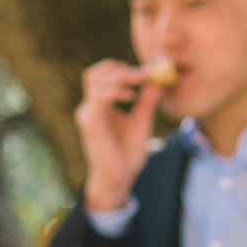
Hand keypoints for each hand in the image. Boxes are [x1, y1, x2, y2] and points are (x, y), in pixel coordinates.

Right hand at [75, 59, 164, 214]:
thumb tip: (158, 79)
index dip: (124, 68)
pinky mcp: (91, 123)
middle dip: (121, 68)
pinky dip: (117, 90)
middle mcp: (89, 107)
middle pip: (96, 73)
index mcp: (99, 106)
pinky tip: (132, 97)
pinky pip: (100, 97)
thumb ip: (146, 100)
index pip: (103, 75)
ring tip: (141, 80)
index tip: (149, 70)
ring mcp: (88, 114)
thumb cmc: (127, 154)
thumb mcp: (141, 121)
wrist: (119, 179)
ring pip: (97, 80)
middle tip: (145, 73)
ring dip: (121, 76)